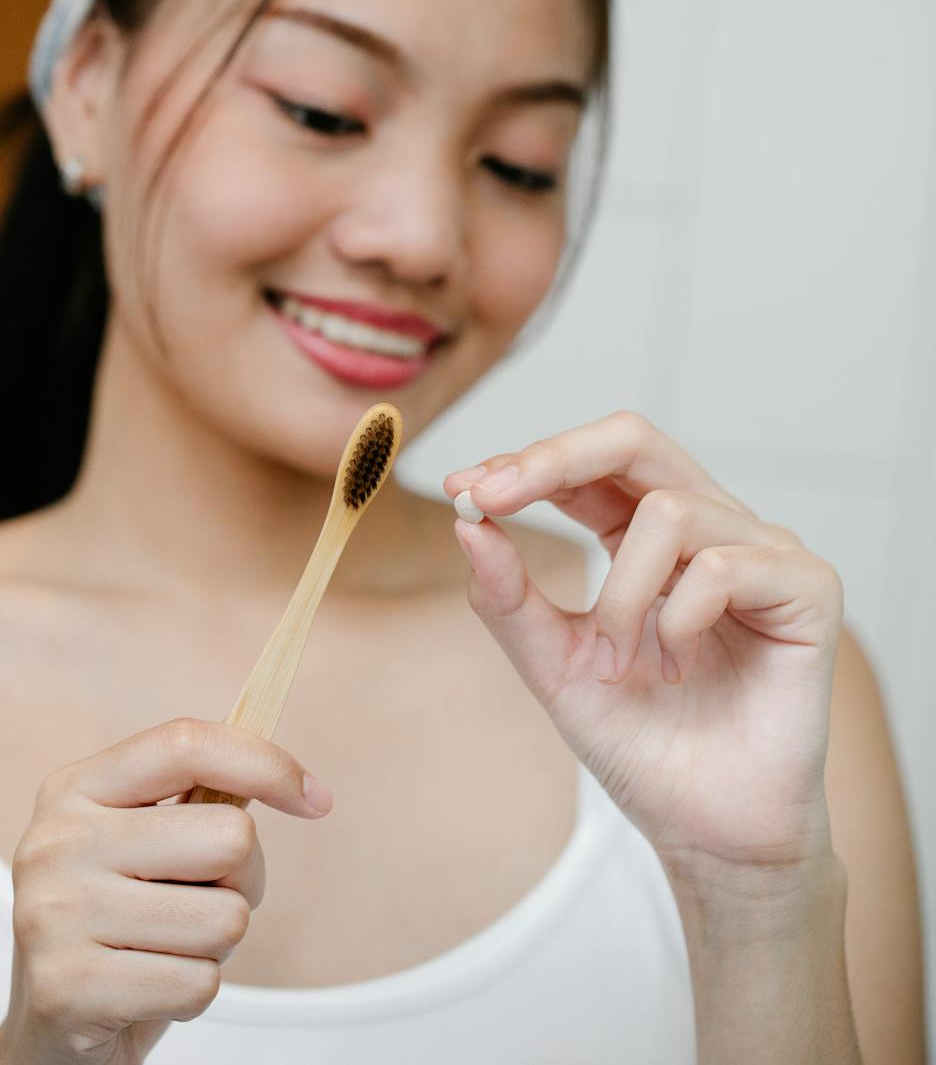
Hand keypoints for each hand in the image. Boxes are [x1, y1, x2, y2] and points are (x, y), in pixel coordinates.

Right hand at [0, 718, 332, 1063]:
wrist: (45, 1033)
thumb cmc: (116, 923)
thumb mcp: (139, 842)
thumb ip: (200, 802)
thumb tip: (298, 783)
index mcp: (76, 788)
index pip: (186, 744)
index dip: (265, 763)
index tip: (315, 798)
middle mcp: (56, 841)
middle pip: (230, 836)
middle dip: (244, 879)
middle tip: (204, 901)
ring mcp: (54, 914)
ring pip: (225, 919)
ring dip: (216, 945)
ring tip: (167, 948)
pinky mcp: (67, 988)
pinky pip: (197, 984)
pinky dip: (192, 993)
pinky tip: (149, 990)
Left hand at [444, 411, 843, 873]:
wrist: (707, 831)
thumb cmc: (642, 745)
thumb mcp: (556, 666)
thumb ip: (511, 598)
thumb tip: (467, 522)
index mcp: (648, 537)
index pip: (591, 465)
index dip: (528, 462)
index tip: (463, 487)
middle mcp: (709, 527)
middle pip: (635, 440)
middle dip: (555, 459)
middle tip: (494, 495)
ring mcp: (762, 551)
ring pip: (670, 510)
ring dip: (622, 593)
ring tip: (618, 661)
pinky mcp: (807, 588)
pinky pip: (724, 566)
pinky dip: (678, 619)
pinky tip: (678, 668)